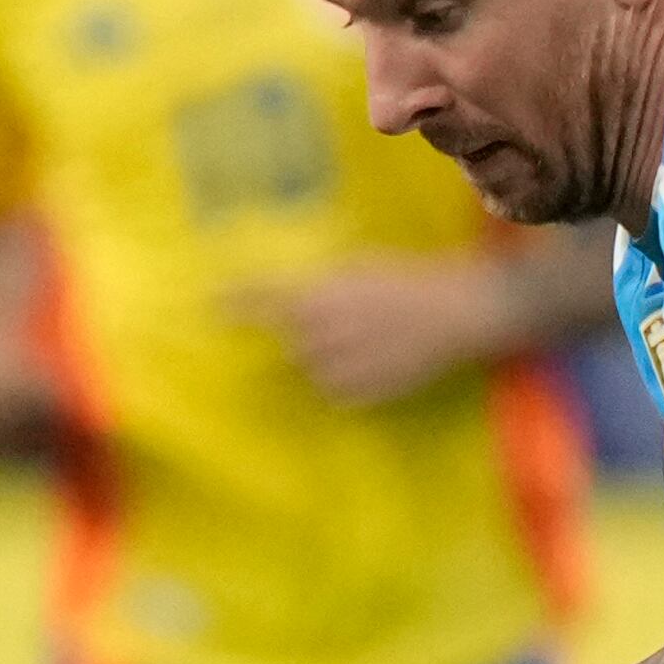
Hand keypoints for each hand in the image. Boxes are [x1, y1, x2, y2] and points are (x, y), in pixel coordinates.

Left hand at [239, 257, 519, 406]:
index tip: (209, 304)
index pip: (264, 298)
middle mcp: (317, 332)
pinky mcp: (356, 393)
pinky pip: (337, 389)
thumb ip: (323, 288)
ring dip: (330, 358)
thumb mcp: (359, 269)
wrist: (454, 314)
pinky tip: (379, 361)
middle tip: (350, 322)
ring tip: (371, 341)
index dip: (235, 302)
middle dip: (308, 334)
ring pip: (314, 368)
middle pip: (293, 340)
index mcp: (317, 294)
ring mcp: (336, 367)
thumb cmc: (409, 282)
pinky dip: (349, 379)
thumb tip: (295, 304)